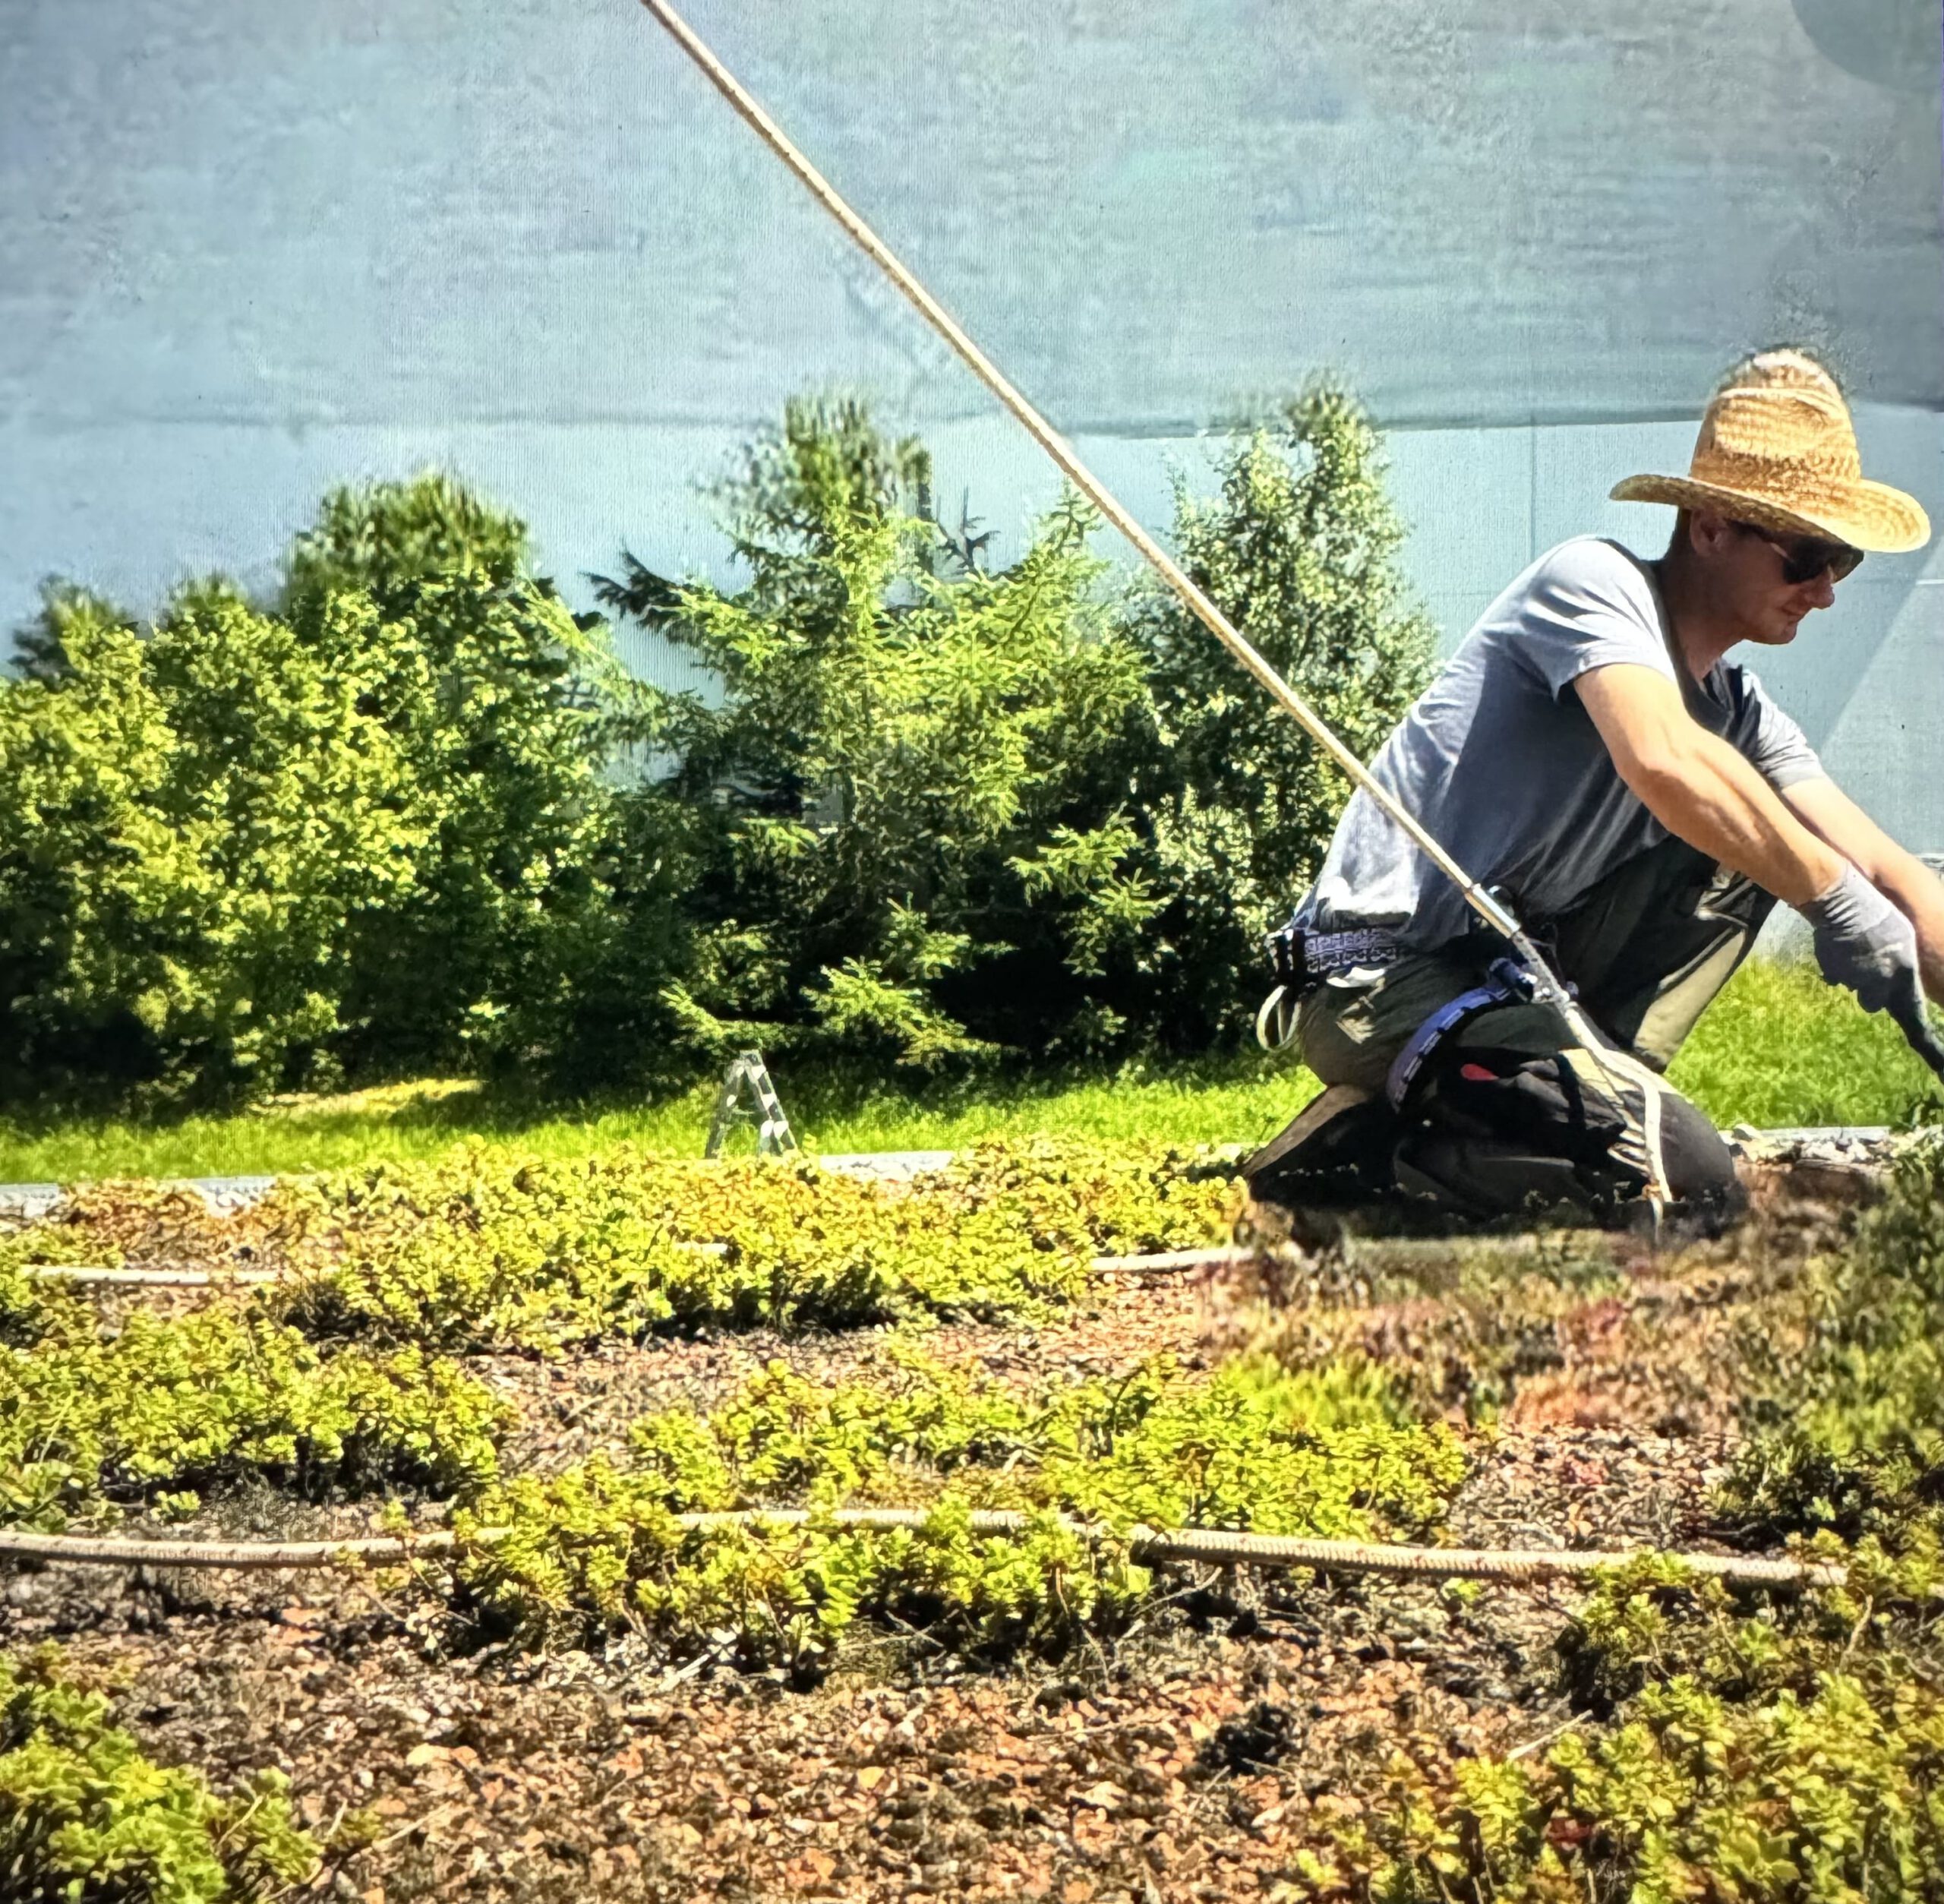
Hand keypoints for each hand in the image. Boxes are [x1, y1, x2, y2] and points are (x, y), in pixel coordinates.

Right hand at [1801, 865, 1943, 1082]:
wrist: (1841, 902)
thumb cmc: (1880, 917)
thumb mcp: (1903, 942)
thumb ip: (1899, 972)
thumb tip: (1881, 998)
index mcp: (1903, 978)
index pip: (1916, 1021)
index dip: (1930, 1049)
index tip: (1941, 1070)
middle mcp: (1878, 985)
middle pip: (1876, 1002)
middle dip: (1876, 990)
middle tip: (1876, 963)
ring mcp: (1853, 979)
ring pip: (1857, 987)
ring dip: (1859, 975)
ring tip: (1860, 947)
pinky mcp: (1832, 971)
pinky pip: (1838, 975)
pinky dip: (1842, 965)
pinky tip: (1844, 944)